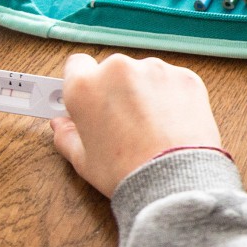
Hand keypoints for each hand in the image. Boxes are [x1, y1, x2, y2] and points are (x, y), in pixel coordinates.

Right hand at [51, 53, 221, 196]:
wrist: (176, 181)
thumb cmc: (128, 172)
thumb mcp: (84, 161)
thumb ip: (67, 136)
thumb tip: (61, 125)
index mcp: (85, 86)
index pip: (77, 65)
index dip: (84, 82)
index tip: (91, 97)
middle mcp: (118, 69)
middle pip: (113, 71)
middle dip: (117, 91)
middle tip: (125, 122)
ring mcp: (155, 70)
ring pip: (145, 75)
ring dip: (146, 92)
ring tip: (153, 127)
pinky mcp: (185, 77)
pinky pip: (174, 82)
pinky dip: (174, 97)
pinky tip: (173, 124)